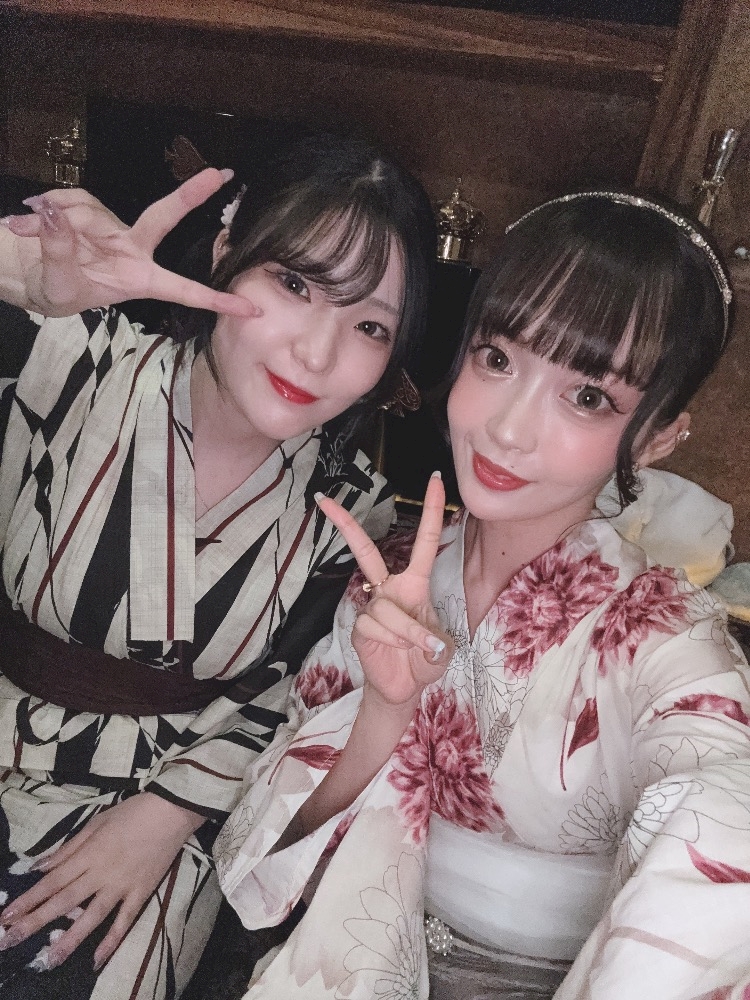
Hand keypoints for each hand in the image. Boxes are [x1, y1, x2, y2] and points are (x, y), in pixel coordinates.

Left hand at [0, 791, 203, 970]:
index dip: (28, 899)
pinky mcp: (141, 893)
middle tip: (10, 941)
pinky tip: (97, 958)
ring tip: (49, 960)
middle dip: (35, 922)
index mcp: (89, 853)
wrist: (172, 810)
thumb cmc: (133, 812)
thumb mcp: (97, 822)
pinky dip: (112, 940)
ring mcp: (122, 885)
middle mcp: (101, 873)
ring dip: (69, 939)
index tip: (6, 917)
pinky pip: (125, 920)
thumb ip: (69, 847)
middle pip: (64, 901)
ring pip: (91, 917)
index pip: (52, 881)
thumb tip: (41, 866)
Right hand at [1, 168, 258, 317]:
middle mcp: (132, 249)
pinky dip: (43, 210)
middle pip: (164, 216)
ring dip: (54, 222)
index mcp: (139, 279)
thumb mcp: (57, 283)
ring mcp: (111, 226)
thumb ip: (57, 249)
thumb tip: (52, 214)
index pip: (183, 290)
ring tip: (25, 233)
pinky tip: (27, 222)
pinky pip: (65, 201)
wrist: (30, 276)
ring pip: (86, 210)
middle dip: (192, 194)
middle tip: (221, 172)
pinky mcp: (87, 209)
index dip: (217, 300)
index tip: (250, 309)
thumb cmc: (57, 291)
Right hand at [316, 472, 452, 711]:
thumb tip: (423, 641)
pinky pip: (376, 625)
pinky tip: (396, 651)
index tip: (435, 479)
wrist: (404, 688)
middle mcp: (389, 588)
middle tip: (325, 500)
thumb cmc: (424, 660)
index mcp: (414, 583)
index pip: (424, 543)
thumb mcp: (441, 650)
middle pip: (365, 551)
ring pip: (387, 607)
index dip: (432, 511)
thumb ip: (435, 642)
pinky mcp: (359, 626)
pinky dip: (394, 640)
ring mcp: (372, 606)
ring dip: (407, 630)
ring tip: (418, 648)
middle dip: (346, 525)